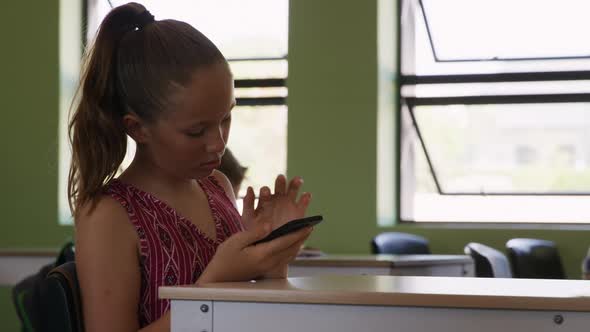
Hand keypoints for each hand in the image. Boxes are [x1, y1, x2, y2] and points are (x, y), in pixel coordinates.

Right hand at [197, 222, 311, 283]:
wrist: (220, 276)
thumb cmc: (225, 257)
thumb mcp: (237, 241)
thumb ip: (254, 233)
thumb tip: (270, 224)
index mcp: (263, 254)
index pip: (285, 241)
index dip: (298, 232)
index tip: (308, 224)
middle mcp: (269, 262)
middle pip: (291, 248)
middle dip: (301, 237)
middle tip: (311, 226)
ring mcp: (268, 267)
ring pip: (289, 254)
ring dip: (298, 243)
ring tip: (304, 233)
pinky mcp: (266, 268)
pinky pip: (284, 258)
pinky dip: (291, 249)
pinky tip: (292, 244)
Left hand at [242, 175, 311, 230]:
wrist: (270, 245)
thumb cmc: (256, 231)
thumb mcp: (248, 218)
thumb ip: (248, 204)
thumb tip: (250, 188)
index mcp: (265, 200)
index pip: (265, 192)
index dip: (266, 191)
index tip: (266, 192)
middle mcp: (278, 199)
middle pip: (280, 187)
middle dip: (280, 183)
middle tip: (281, 178)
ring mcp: (289, 204)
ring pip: (293, 191)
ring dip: (295, 184)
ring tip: (297, 180)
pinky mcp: (299, 212)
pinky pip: (303, 203)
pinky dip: (305, 198)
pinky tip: (306, 195)